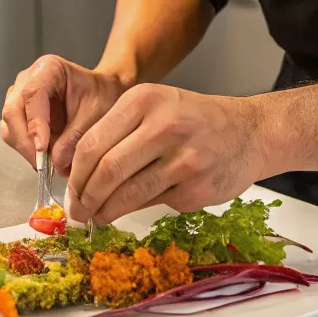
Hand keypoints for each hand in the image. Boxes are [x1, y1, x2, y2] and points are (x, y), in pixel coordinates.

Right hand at [1, 56, 125, 171]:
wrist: (101, 95)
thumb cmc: (100, 96)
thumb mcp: (96, 113)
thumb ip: (76, 137)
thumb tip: (57, 163)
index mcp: (48, 69)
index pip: (32, 94)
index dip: (34, 122)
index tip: (42, 147)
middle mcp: (27, 80)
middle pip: (13, 112)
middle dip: (26, 142)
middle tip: (44, 165)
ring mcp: (19, 97)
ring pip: (10, 127)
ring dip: (26, 149)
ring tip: (49, 164)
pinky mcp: (19, 115)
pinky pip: (15, 136)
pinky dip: (27, 150)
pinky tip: (45, 158)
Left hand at [65, 85, 269, 223]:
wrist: (248, 131)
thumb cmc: (192, 119)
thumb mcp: (154, 106)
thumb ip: (117, 131)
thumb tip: (77, 175)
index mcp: (144, 100)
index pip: (92, 143)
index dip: (75, 174)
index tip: (69, 189)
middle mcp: (163, 125)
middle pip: (106, 171)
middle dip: (85, 198)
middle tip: (78, 211)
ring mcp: (183, 158)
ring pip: (127, 194)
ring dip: (105, 212)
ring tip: (98, 216)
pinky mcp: (196, 187)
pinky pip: (154, 204)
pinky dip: (138, 209)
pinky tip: (136, 206)